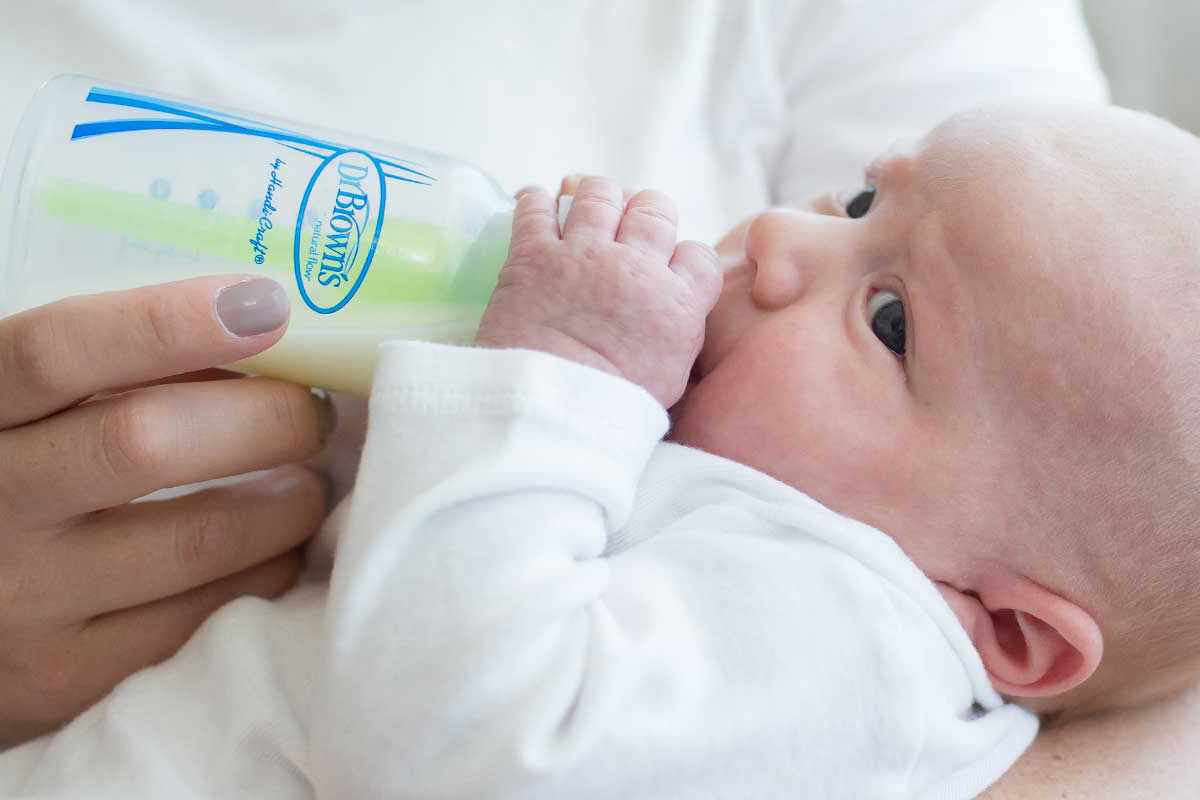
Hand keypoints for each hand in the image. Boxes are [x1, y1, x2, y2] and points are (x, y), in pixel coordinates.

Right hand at [0, 276, 332, 746]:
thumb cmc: (21, 480)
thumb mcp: (34, 414)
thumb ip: (113, 372)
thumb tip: (262, 333)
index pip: (57, 351)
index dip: (166, 322)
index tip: (265, 303)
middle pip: (147, 442)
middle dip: (266, 418)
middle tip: (314, 412)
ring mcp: (24, 601)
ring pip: (199, 538)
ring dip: (289, 502)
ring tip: (309, 483)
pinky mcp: (68, 677)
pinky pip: (206, 616)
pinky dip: (268, 571)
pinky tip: (277, 549)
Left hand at [474, 176, 722, 407]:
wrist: (548, 409)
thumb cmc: (608, 409)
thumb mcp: (667, 382)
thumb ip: (674, 340)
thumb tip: (671, 326)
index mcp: (677, 305)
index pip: (697, 254)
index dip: (682, 255)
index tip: (667, 264)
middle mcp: (636, 268)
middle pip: (653, 210)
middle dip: (644, 210)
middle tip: (628, 223)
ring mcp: (584, 255)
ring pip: (599, 194)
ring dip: (593, 193)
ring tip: (583, 199)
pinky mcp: (533, 255)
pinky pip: (536, 207)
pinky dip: (535, 200)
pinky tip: (535, 202)